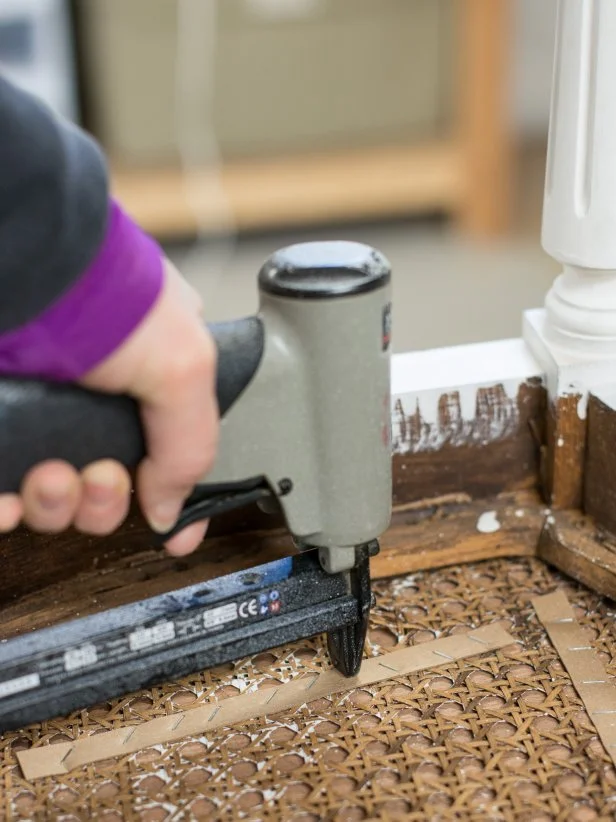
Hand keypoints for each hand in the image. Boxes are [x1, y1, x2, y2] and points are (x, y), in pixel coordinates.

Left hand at [0, 259, 218, 556]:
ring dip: (59, 504)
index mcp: (153, 389)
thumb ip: (191, 450)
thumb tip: (172, 513)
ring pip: (55, 501)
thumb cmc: (108, 299)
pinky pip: (4, 495)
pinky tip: (10, 500)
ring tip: (54, 474)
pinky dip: (7, 510)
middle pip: (110, 493)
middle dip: (106, 501)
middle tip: (103, 476)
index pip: (172, 461)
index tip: (176, 538)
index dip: (176, 504)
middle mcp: (100, 407)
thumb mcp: (187, 368)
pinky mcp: (5, 431)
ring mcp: (47, 420)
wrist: (26, 277)